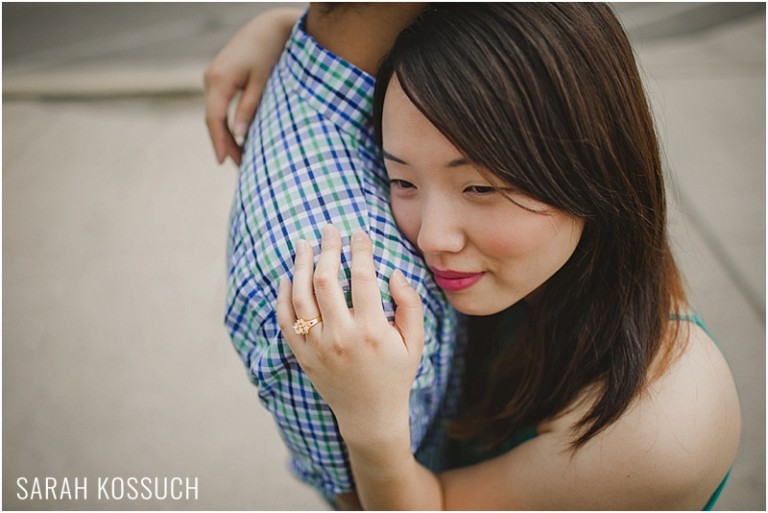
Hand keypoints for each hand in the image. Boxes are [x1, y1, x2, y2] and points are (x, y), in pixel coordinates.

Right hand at [203, 8, 300, 164]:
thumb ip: (249, 108)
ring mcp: (212, 75)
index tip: (223, 162)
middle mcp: (210, 77)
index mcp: (219, 80)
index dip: (218, 142)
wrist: (269, 26)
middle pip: (212, 118)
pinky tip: (237, 134)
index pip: (214, 118)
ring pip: (214, 112)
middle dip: (223, 142)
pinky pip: (218, 103)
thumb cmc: (270, 52)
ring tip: (239, 155)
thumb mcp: (262, 82)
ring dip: (225, 133)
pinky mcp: (219, 75)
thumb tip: (238, 134)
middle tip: (236, 165)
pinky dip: (225, 120)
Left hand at [276, 225, 424, 444]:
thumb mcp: (416, 341)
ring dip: (300, 265)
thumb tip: (394, 272)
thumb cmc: (396, 374)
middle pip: (325, 278)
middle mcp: (340, 336)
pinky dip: (283, 296)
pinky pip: (286, 320)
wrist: (370, 415)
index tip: (359, 233)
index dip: (360, 249)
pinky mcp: (302, 356)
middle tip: (329, 229)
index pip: (362, 276)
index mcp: (372, 330)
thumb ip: (410, 304)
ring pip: (300, 295)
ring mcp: (317, 346)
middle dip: (327, 248)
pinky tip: (287, 277)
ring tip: (304, 244)